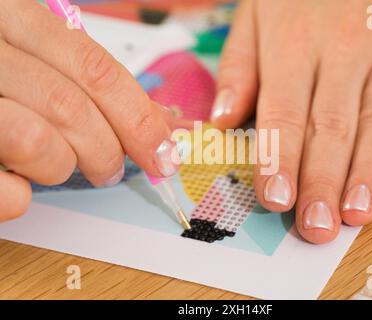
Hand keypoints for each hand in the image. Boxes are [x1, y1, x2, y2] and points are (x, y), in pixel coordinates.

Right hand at [0, 0, 179, 220]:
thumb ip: (83, 80)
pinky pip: (6, 190)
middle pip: (71, 106)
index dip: (140, 117)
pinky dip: (20, 196)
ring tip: (53, 166)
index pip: (96, 69)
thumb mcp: (31, 56)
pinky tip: (16, 182)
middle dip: (106, 150)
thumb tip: (158, 121)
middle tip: (110, 170)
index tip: (164, 153)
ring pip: (38, 143)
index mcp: (12, 19)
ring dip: (60, 167)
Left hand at [212, 0, 371, 243]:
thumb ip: (239, 67)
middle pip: (330, 126)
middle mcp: (341, 49)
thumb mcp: (258, 12)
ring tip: (358, 213)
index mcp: (292, 44)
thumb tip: (221, 121)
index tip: (275, 199)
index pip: (282, 113)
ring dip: (370, 170)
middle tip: (316, 227)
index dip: (278, 159)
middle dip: (321, 181)